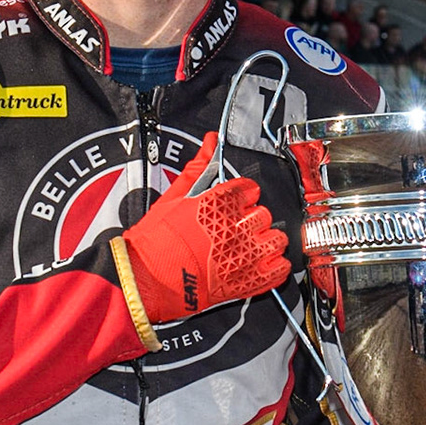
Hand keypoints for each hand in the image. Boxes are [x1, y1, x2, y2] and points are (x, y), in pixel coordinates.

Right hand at [119, 132, 290, 324]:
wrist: (147, 279)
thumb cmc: (156, 240)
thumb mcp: (173, 197)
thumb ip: (198, 168)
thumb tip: (211, 142)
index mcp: (219, 203)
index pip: (250, 188)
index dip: (243, 195)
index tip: (237, 201)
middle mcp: (235, 226)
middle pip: (264, 213)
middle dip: (253, 217)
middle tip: (238, 225)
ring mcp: (244, 255)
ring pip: (277, 239)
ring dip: (267, 240)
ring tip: (251, 245)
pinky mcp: (247, 282)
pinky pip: (278, 270)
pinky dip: (274, 266)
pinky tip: (262, 264)